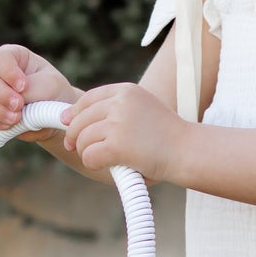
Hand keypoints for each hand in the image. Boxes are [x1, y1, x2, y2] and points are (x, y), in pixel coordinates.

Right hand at [0, 45, 73, 141]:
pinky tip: (10, 126)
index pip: (0, 57)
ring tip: (17, 119)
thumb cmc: (54, 93)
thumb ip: (34, 89)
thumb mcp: (51, 86)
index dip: (8, 72)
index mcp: (14, 57)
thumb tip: (15, 103)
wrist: (55, 115)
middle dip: (1, 94)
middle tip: (19, 106)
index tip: (23, 86)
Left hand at [62, 83, 185, 180]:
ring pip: (83, 139)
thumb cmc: (167, 136)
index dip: (74, 112)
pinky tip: (105, 166)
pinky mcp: (116, 145)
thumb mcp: (143, 110)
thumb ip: (117, 109)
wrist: (188, 150)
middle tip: (74, 146)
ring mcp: (117, 123)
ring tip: (99, 159)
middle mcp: (120, 103)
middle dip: (74, 135)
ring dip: (86, 151)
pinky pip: (89, 155)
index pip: (89, 98)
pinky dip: (92, 163)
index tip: (68, 122)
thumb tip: (76, 118)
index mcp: (127, 91)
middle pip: (81, 118)